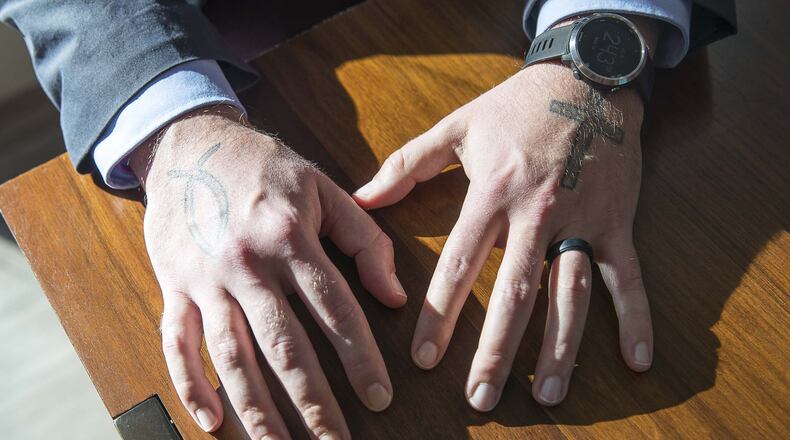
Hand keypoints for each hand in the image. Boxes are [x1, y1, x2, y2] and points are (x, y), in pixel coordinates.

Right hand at [129, 106, 406, 438]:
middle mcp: (246, 264)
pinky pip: (176, 344)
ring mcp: (204, 280)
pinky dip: (189, 385)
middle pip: (284, 345)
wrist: (189, 144)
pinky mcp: (174, 287)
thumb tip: (393, 295)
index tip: (380, 397)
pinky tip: (213, 421)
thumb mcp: (323, 188)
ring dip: (257, 409)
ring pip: (231, 356)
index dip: (361, 357)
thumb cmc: (265, 168)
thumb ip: (365, 240)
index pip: (334, 309)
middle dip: (314, 401)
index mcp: (289, 236)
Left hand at [354, 62, 652, 410]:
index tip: (423, 359)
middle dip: (496, 349)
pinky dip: (636, 317)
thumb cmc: (516, 105)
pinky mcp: (616, 222)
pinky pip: (627, 275)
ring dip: (560, 347)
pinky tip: (637, 361)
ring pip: (570, 293)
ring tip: (545, 394)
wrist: (587, 78)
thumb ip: (407, 163)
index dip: (439, 313)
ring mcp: (582, 219)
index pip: (461, 263)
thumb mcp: (458, 126)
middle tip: (479, 397)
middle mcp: (538, 213)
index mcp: (493, 192)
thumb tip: (362, 196)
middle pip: (515, 291)